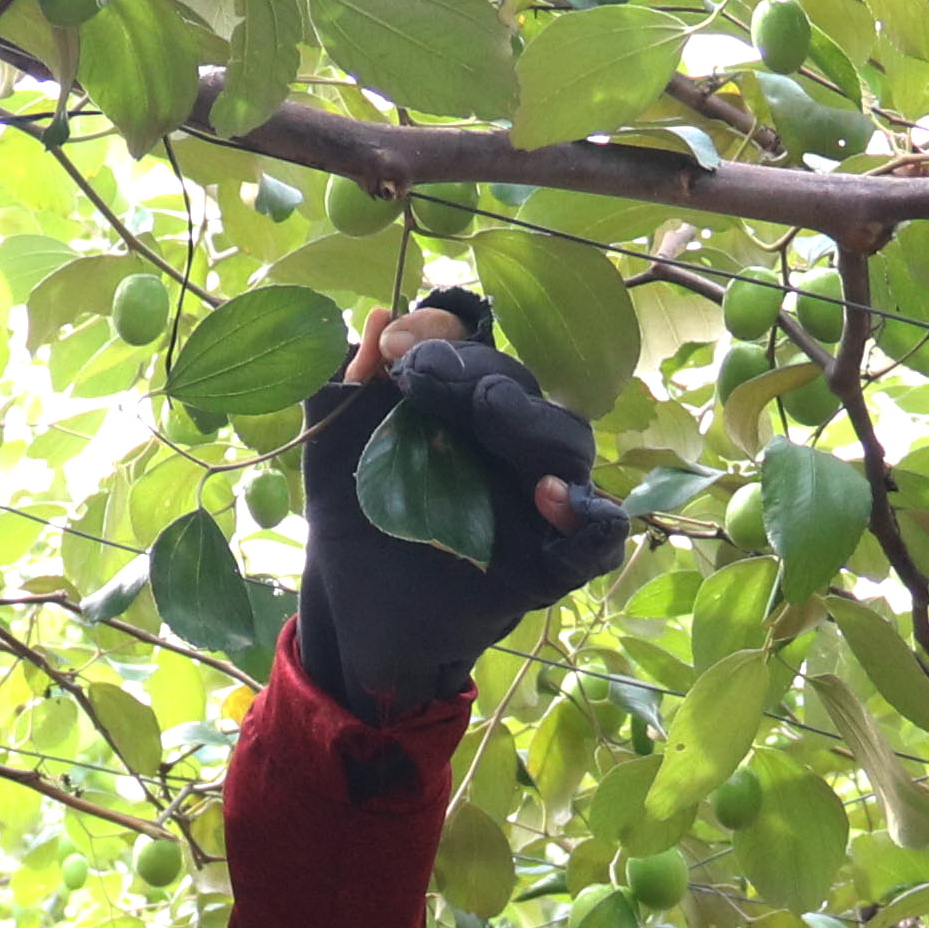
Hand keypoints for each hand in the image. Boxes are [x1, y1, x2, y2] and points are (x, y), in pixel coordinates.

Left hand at [296, 289, 631, 718]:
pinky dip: (588, 518)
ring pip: (566, 445)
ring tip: (491, 413)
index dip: (442, 334)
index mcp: (463, 400)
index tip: (392, 343)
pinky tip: (553, 500)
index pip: (473, 348)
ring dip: (533, 424)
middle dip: (478, 372)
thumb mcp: (333, 444)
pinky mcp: (551, 563)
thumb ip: (347, 385)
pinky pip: (596, 538)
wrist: (350, 606)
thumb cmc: (352, 512)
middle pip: (522, 388)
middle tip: (424, 374)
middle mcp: (509, 440)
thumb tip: (375, 321)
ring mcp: (537, 499)